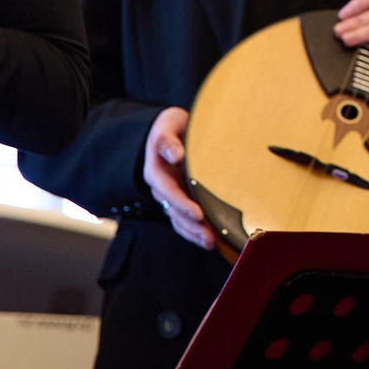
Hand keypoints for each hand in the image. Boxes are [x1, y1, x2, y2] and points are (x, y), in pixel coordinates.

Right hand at [143, 107, 217, 250]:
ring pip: (179, 220)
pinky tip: (209, 240)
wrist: (171, 130)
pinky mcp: (179, 200)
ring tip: (212, 242)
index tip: (198, 213)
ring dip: (195, 233)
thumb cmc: (172, 126)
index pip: (168, 192)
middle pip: (175, 211)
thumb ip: (169, 140)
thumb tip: (175, 156)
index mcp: (156, 170)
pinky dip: (195, 232)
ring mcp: (169, 196)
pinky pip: (184, 221)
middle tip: (210, 236)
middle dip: (192, 225)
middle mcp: (161, 187)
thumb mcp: (169, 125)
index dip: (182, 204)